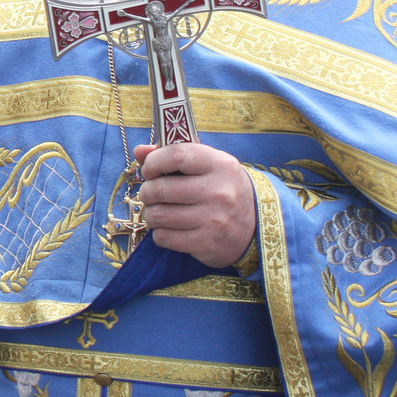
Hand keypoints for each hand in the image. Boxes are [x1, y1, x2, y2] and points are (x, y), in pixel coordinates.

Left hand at [132, 143, 255, 268]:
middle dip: (147, 192)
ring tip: (158, 212)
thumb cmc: (224, 190)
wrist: (256, 227)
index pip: (176, 155)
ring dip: (151, 214)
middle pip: (161, 188)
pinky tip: (169, 229)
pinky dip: (160, 233)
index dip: (154, 162)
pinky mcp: (207, 244)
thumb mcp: (208, 166)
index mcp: (220, 165)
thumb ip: (174, 155)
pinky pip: (165, 238)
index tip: (150, 170)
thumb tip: (140, 152)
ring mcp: (214, 220)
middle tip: (150, 194)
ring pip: (159, 215)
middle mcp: (219, 192)